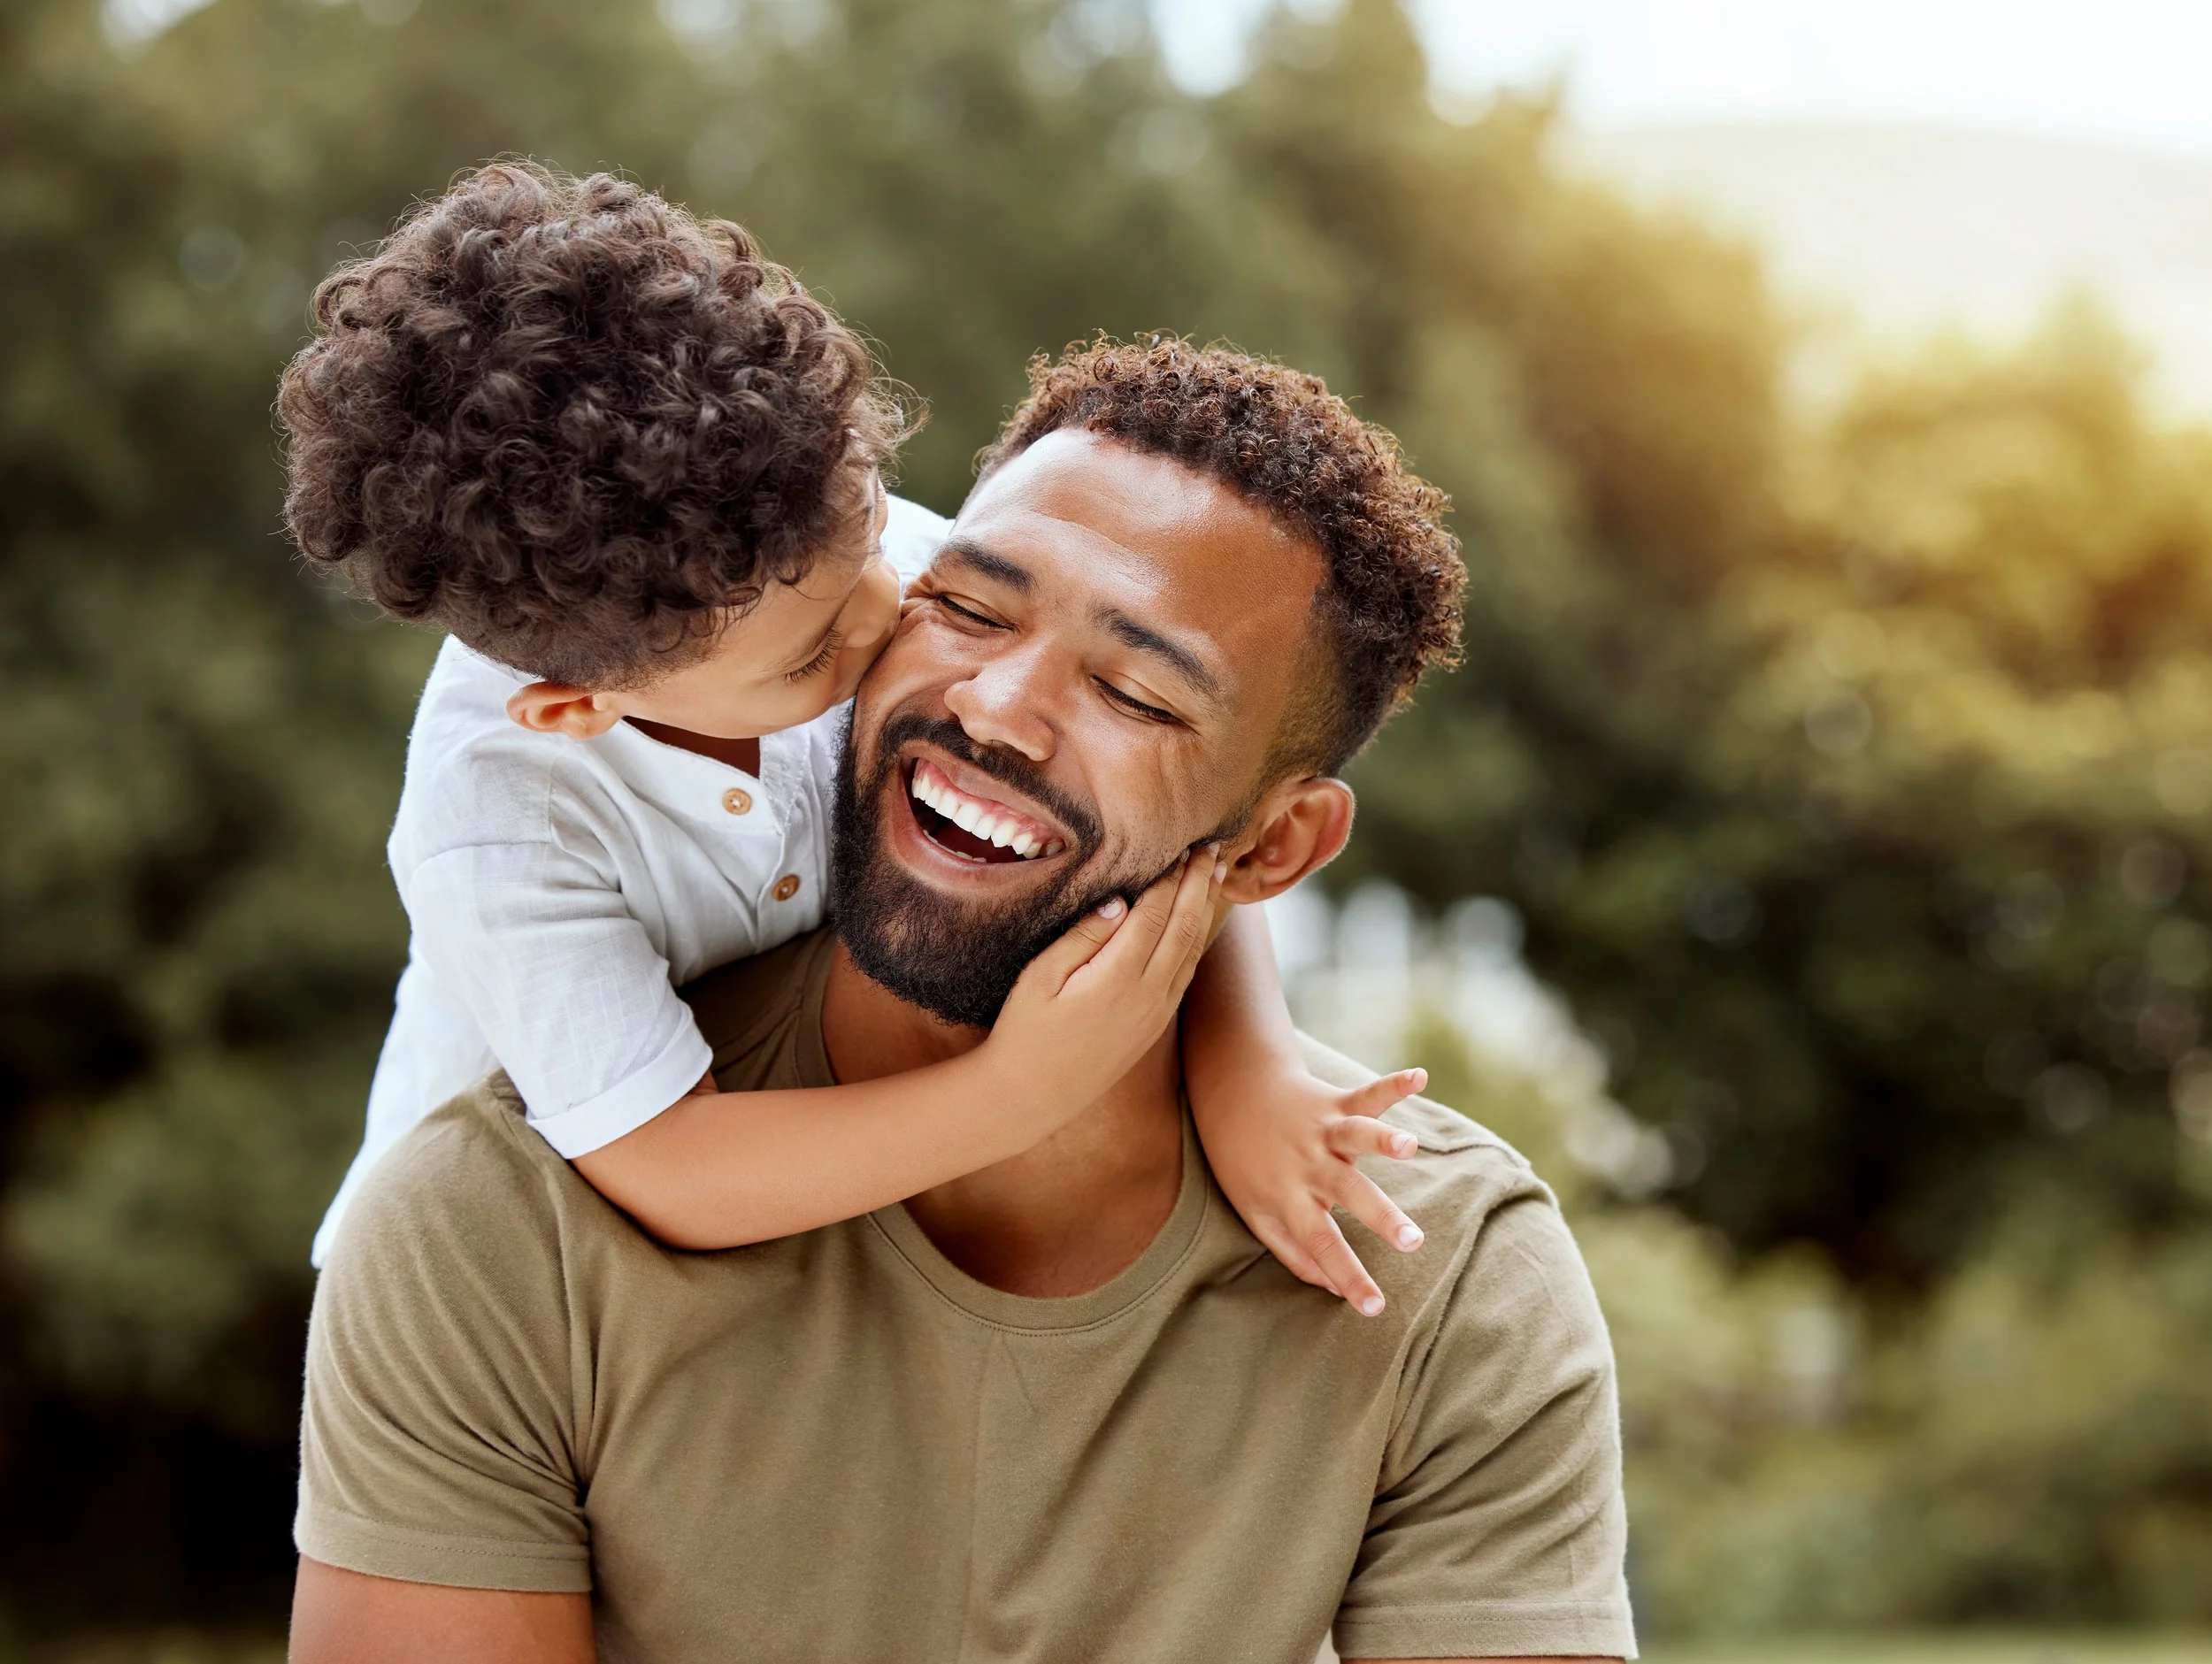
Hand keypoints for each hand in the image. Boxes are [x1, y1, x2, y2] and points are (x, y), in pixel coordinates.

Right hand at [984, 847, 1224, 1110]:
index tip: (1181, 847)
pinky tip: (1198, 922)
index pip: (1156, 914)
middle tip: (1212, 850)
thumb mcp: (1039, 978)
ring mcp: (1156, 1014)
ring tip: (1216, 876)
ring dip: (1206, 910)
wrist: (1032, 1096)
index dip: (1171, 879)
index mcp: (1117, 978)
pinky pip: (1186, 975)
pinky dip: (1196, 941)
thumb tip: (1120, 902)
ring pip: (1192, 951)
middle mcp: (1147, 996)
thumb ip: (1081, 937)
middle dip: (1200, 885)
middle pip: (1185, 928)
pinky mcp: (1155, 1026)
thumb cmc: (1026, 1031)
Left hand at [1196, 1064, 1429, 1315]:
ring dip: (1383, 1139)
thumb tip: (1334, 1290)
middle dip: (1382, 1217)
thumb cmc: (1244, 1163)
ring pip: (1356, 1136)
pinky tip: (1420, 1077)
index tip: (1376, 1308)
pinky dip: (1393, 1085)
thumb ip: (1294, 1253)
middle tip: (1412, 1240)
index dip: (1348, 1277)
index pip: (1321, 1245)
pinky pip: (1366, 1094)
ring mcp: (1323, 1130)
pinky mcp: (1334, 1102)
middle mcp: (1309, 1164)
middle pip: (1349, 1193)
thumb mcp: (1255, 1213)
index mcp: (1290, 1197)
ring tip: (1409, 1145)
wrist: (1231, 1094)